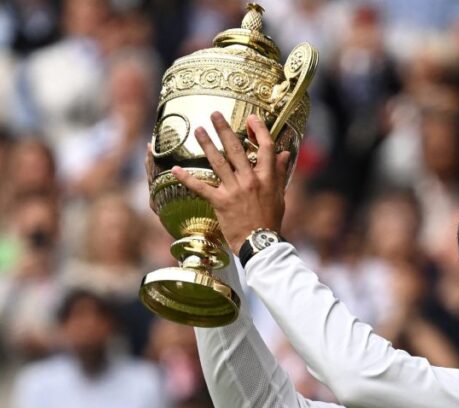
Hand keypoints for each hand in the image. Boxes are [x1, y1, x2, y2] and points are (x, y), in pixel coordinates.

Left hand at [172, 113, 291, 253]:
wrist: (260, 242)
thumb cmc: (271, 220)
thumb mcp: (279, 195)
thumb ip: (279, 172)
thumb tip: (284, 154)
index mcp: (267, 178)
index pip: (265, 148)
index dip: (259, 131)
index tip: (252, 118)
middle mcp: (250, 180)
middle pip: (236, 149)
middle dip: (225, 130)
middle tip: (214, 114)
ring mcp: (234, 191)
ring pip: (218, 162)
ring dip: (207, 144)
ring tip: (198, 130)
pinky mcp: (220, 202)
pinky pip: (201, 188)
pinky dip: (186, 178)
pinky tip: (174, 170)